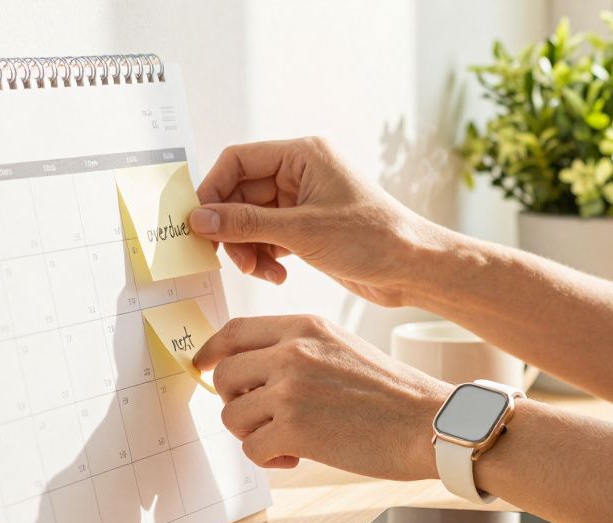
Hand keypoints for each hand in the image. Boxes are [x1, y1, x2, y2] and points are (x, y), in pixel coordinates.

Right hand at [190, 137, 429, 306]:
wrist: (413, 268)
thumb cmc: (372, 238)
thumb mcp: (300, 232)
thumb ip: (245, 224)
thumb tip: (200, 219)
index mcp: (302, 156)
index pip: (238, 160)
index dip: (213, 190)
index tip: (200, 222)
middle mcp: (301, 174)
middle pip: (241, 194)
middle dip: (232, 229)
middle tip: (232, 258)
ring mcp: (304, 203)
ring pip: (252, 220)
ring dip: (248, 248)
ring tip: (260, 271)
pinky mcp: (308, 229)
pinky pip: (268, 238)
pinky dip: (265, 257)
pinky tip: (276, 275)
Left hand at [194, 314, 451, 479]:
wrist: (428, 424)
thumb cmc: (391, 394)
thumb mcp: (341, 347)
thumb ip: (296, 350)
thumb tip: (249, 371)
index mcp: (303, 326)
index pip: (234, 331)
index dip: (210, 352)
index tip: (202, 367)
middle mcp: (291, 351)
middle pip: (223, 376)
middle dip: (235, 403)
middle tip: (262, 418)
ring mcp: (289, 389)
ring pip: (232, 415)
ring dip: (252, 434)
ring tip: (287, 441)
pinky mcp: (292, 429)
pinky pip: (252, 448)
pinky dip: (269, 460)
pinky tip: (296, 459)